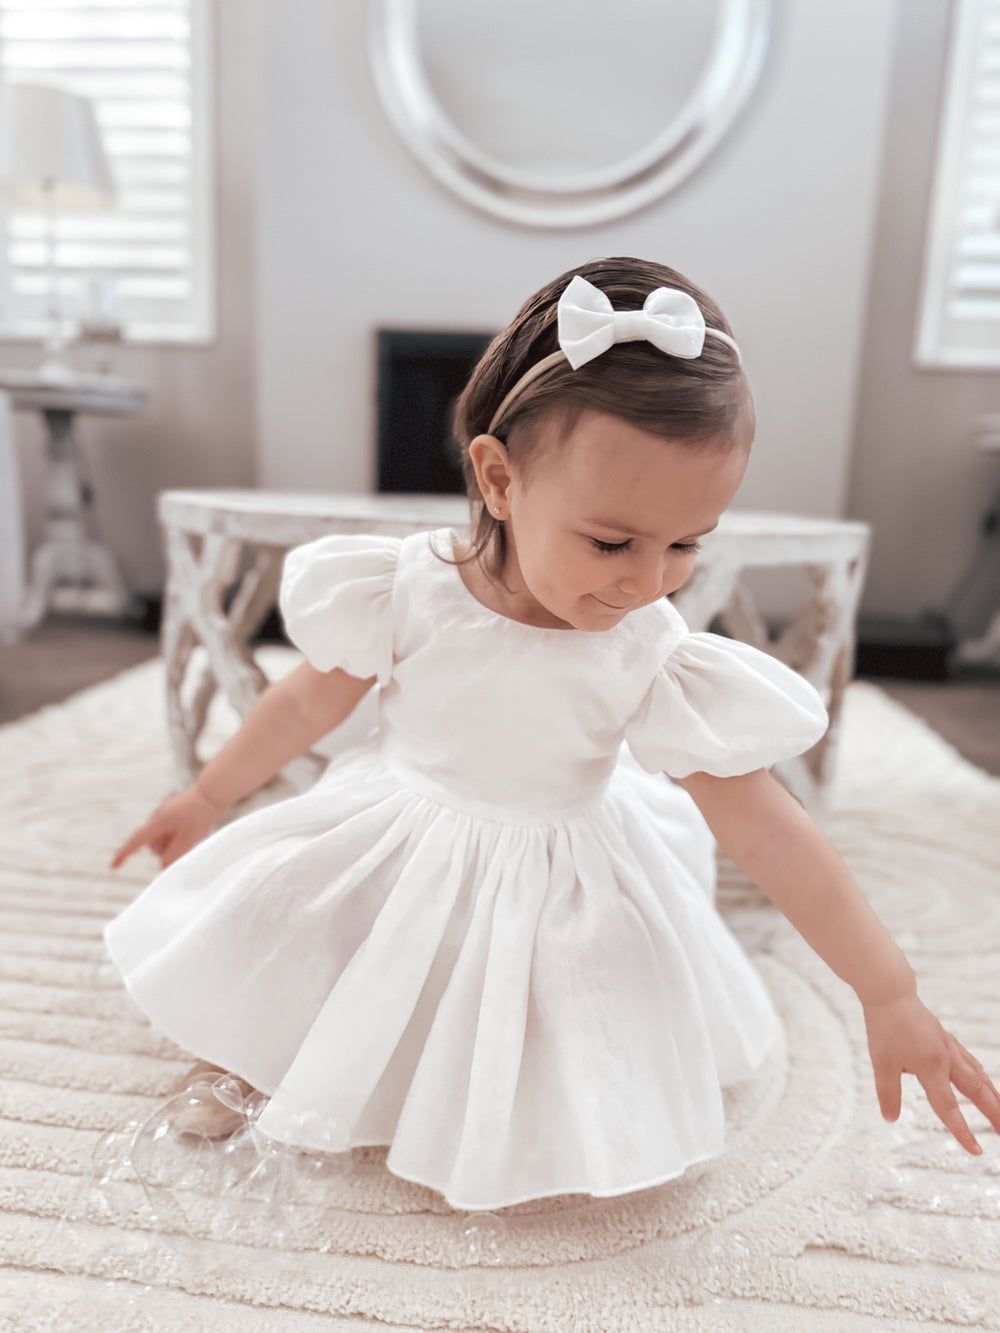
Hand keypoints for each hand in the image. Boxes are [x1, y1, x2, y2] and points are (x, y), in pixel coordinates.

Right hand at [109, 786, 224, 870]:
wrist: (212, 793)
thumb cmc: (200, 815)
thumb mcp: (188, 840)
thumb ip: (173, 856)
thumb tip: (161, 868)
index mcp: (158, 822)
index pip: (137, 841)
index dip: (125, 855)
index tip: (113, 867)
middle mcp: (157, 817)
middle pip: (153, 845)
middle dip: (166, 850)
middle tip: (187, 842)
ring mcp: (164, 814)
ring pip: (162, 839)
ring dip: (173, 843)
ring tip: (192, 833)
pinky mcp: (172, 814)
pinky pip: (170, 832)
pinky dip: (178, 836)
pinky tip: (191, 829)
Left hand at [864, 993, 999, 1153]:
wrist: (890, 993)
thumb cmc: (885, 1027)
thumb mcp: (881, 1063)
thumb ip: (888, 1092)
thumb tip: (890, 1118)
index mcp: (932, 1067)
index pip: (948, 1107)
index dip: (962, 1131)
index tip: (977, 1151)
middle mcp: (947, 1058)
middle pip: (976, 1091)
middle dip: (993, 1113)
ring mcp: (949, 1046)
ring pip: (978, 1075)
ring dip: (992, 1095)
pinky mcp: (945, 1038)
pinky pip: (969, 1060)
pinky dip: (980, 1074)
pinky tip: (983, 1078)